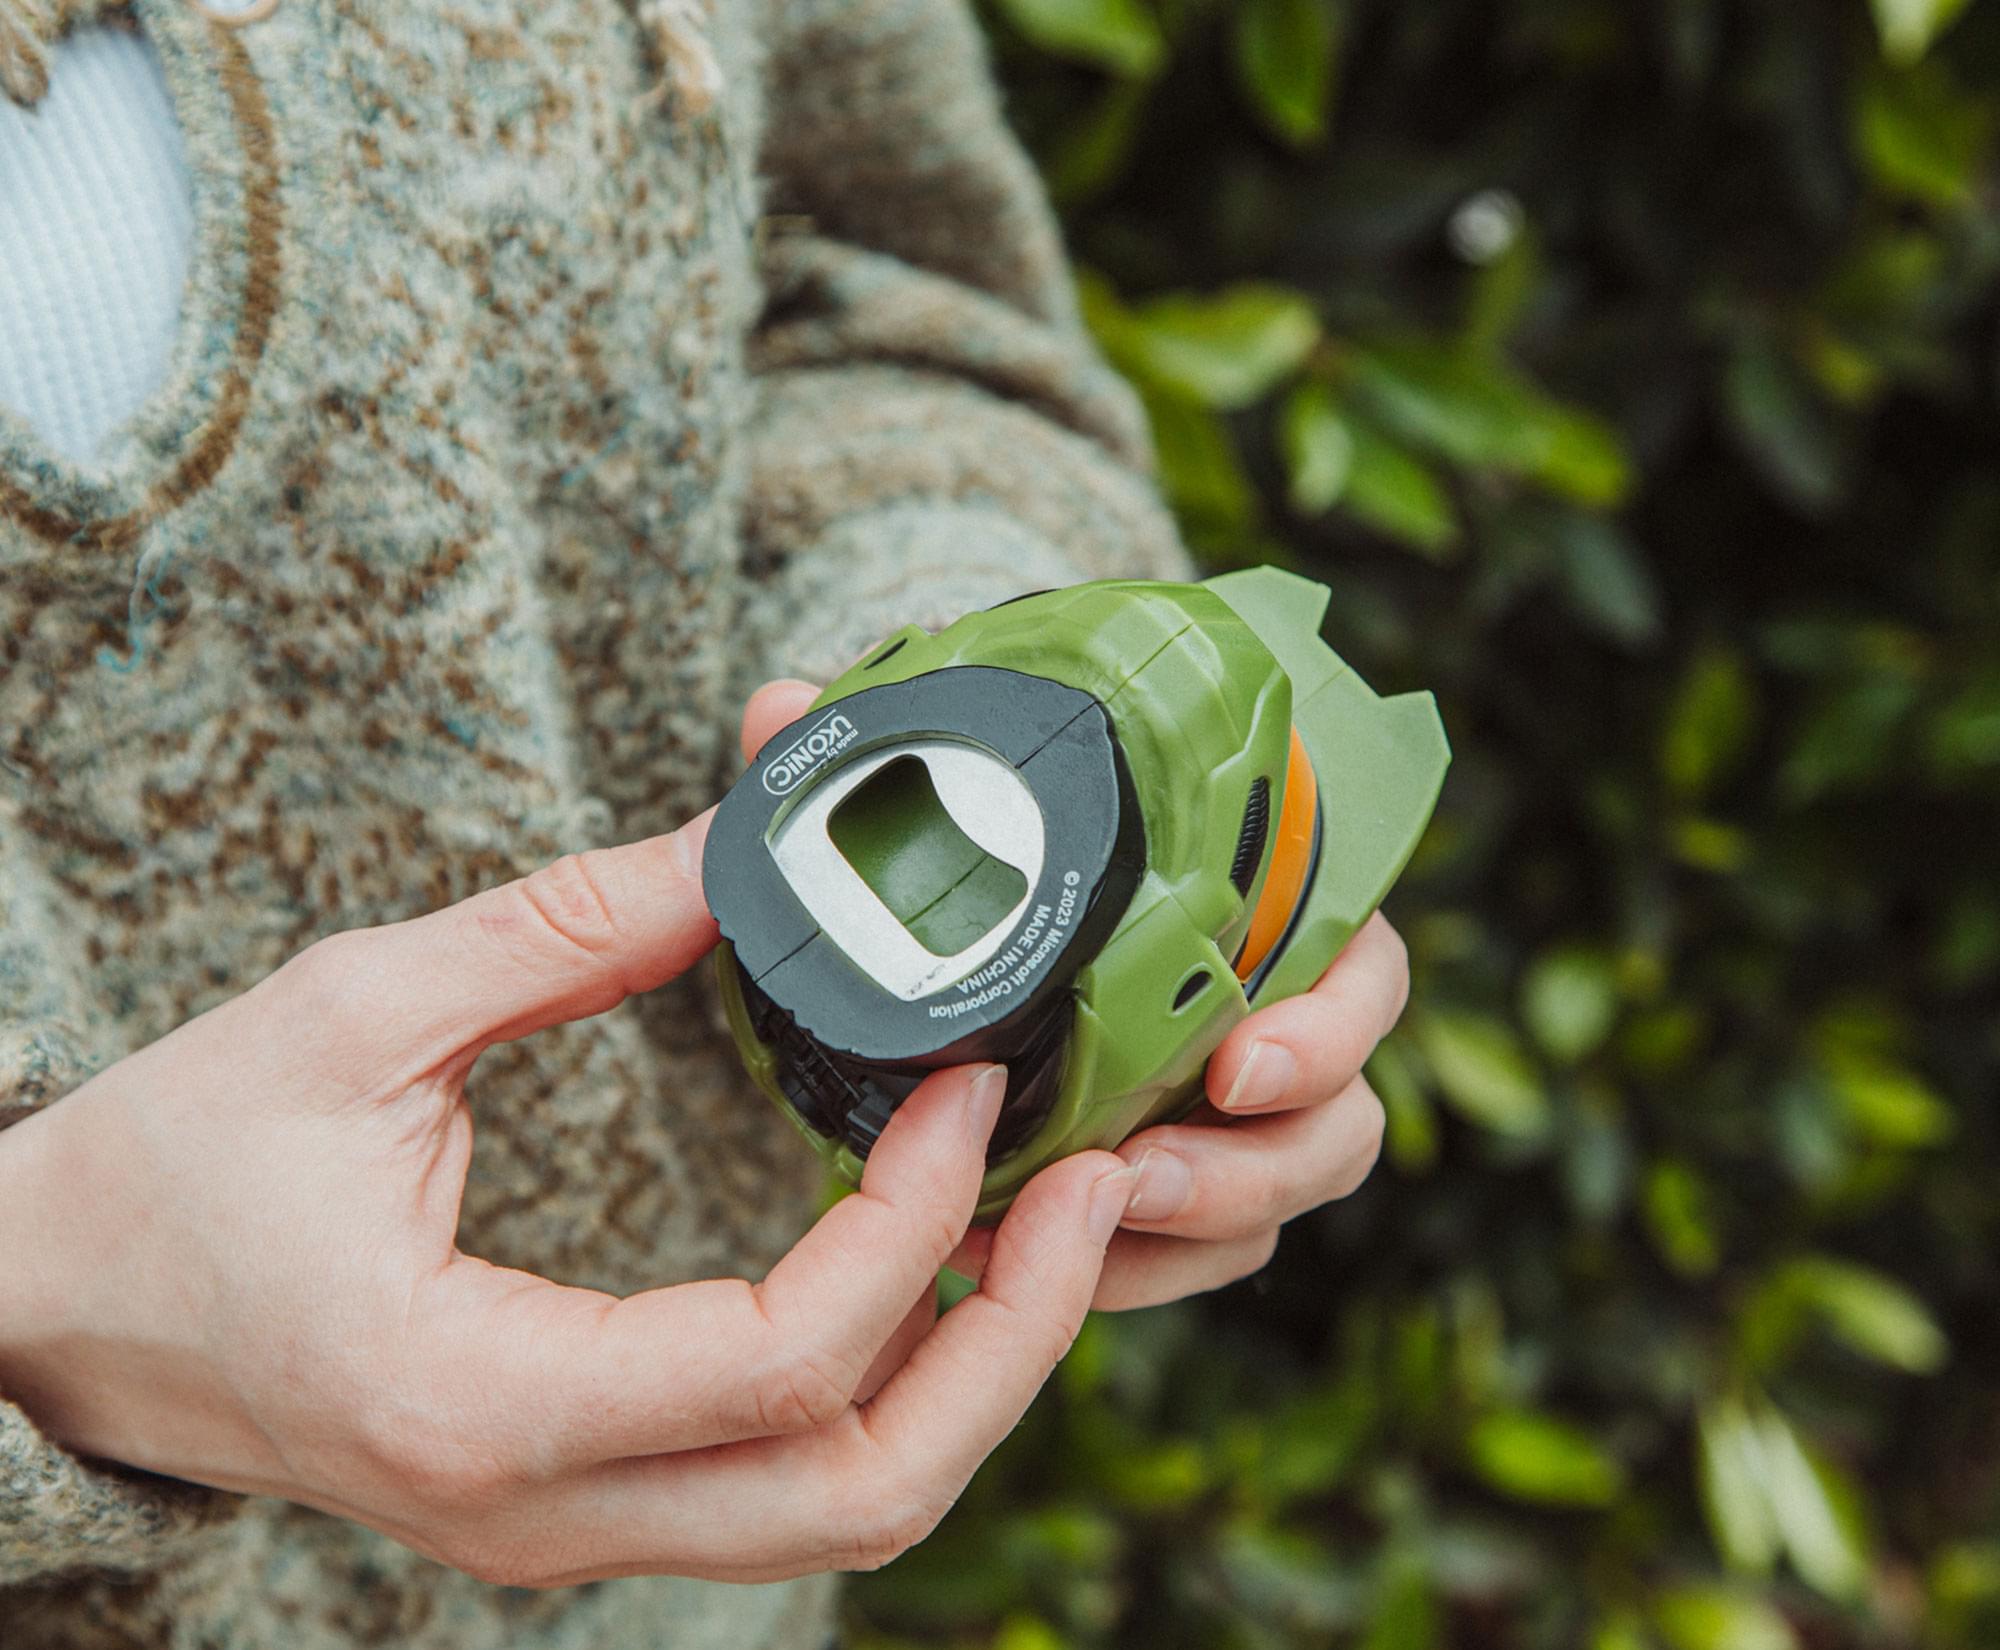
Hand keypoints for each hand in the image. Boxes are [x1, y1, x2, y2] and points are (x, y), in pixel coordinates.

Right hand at [0, 691, 1140, 1587]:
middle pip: (861, 1496)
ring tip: (1050, 1218)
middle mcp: (536, 1508)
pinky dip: (896, 1384)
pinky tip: (939, 1262)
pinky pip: (788, 1482)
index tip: (973, 1085)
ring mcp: (566, 1526)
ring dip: (977, 1373)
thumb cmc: (169, 1167)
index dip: (913, 1225)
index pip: (775, 1365)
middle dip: (1012, 1342)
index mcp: (474, 1399)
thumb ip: (561, 931)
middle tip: (1094, 1184)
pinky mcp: (582, 1496)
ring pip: (845, 1516)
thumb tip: (746, 847)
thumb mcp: (353, 1012)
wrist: (52, 1308)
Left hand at [743, 677, 1402, 1314]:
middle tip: (1137, 1176)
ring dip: (1191, 1229)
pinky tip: (1029, 1266)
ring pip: (1274, 1198)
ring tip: (1077, 1237)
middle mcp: (1271, 1013)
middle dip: (1257, 1165)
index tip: (1238, 1065)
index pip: (1361, 966)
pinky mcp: (1179, 1182)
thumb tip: (779, 709)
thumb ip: (878, 755)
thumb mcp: (945, 791)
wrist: (968, 919)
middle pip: (1336, 1114)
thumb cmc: (998, 842)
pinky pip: (1195, 1254)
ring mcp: (1229, 1110)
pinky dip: (1132, 1272)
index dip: (1330, 1025)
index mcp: (1261, 906)